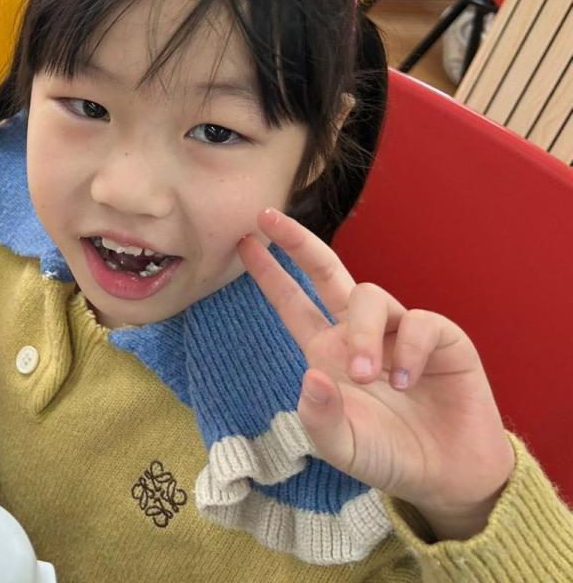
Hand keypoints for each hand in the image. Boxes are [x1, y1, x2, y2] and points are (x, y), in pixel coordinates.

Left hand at [238, 209, 514, 541]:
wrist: (448, 474)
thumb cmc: (388, 455)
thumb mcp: (342, 447)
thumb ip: (320, 419)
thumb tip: (311, 376)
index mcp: (327, 351)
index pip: (292, 303)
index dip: (270, 274)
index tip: (245, 240)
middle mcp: (359, 333)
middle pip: (327, 272)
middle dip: (298, 242)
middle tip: (271, 219)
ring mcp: (400, 331)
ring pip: (370, 298)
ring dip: (363, 334)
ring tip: (368, 377)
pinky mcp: (442, 338)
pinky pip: (421, 323)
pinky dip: (411, 351)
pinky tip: (407, 382)